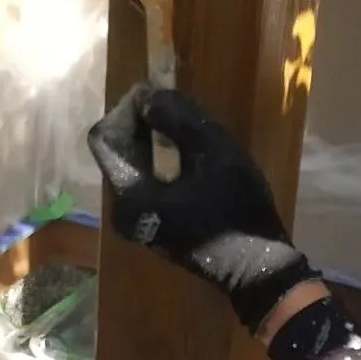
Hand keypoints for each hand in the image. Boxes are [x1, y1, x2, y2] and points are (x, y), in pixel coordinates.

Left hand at [87, 86, 320, 333]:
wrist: (256, 267)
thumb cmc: (236, 209)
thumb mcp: (215, 153)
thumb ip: (178, 119)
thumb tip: (149, 98)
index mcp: (129, 193)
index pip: (104, 137)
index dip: (127, 108)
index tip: (157, 92)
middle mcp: (121, 209)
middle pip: (117, 151)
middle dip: (140, 122)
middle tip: (173, 103)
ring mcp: (135, 221)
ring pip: (132, 165)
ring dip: (152, 140)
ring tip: (183, 125)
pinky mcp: (151, 225)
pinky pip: (144, 182)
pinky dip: (159, 161)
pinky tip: (186, 153)